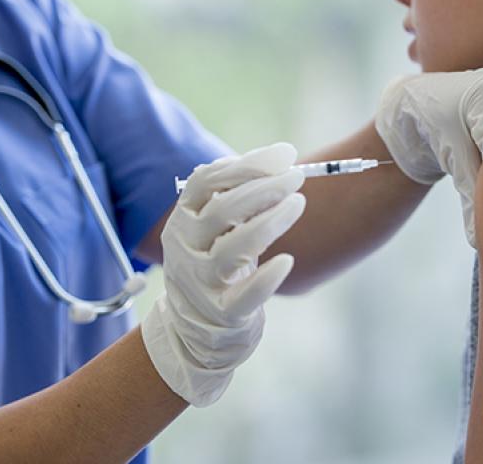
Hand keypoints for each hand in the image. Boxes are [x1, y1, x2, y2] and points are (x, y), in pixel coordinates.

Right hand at [141, 143, 305, 406]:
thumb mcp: (217, 228)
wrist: (197, 329)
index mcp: (183, 219)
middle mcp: (186, 248)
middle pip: (221, 211)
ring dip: (269, 222)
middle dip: (263, 188)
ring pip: (232, 249)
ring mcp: (201, 283)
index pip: (206, 181)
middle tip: (297, 176)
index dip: (246, 164)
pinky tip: (287, 262)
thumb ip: (239, 194)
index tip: (285, 153)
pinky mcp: (222, 313)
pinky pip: (245, 296)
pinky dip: (266, 278)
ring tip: (298, 203)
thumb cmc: (218, 263)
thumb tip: (281, 156)